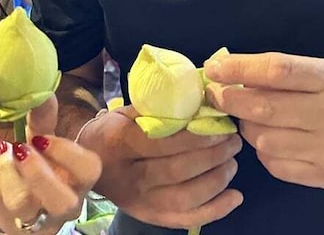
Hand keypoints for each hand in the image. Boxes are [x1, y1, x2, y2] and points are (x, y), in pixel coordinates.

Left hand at [0, 98, 101, 233]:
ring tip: (4, 153)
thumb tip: (42, 92)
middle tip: (19, 147)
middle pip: (62, 201)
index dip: (64, 151)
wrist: (23, 201)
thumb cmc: (40, 165)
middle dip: (36, 172)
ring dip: (7, 172)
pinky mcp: (14, 231)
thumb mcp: (44, 141)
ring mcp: (40, 223)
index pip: (88, 170)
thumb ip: (44, 118)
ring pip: (23, 206)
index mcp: (80, 179)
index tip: (40, 137)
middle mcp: (66, 206)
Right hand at [78, 106, 242, 229]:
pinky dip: (215, 210)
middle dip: (213, 157)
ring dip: (217, 181)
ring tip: (232, 163)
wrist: (87, 163)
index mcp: (121, 144)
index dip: (197, 138)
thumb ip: (155, 109)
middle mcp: (130, 177)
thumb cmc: (111, 132)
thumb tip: (197, 102)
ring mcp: (140, 201)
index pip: (164, 144)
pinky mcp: (149, 216)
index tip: (221, 128)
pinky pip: (186, 219)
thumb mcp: (125, 113)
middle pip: (177, 171)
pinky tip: (235, 196)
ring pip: (185, 198)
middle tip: (233, 142)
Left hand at [205, 52, 323, 190]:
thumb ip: (286, 73)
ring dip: (248, 127)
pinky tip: (273, 140)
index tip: (213, 69)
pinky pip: (276, 164)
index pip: (277, 71)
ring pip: (264, 139)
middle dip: (230, 100)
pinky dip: (264, 151)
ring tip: (253, 118)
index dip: (239, 69)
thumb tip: (231, 73)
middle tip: (216, 95)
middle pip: (264, 108)